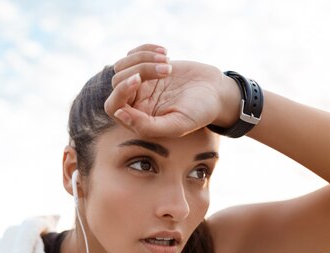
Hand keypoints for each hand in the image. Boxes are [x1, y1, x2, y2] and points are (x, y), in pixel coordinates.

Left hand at [104, 44, 237, 137]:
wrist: (216, 92)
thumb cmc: (199, 113)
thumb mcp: (176, 125)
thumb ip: (147, 126)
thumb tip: (119, 114)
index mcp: (138, 119)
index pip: (113, 106)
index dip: (121, 91)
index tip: (139, 79)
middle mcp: (135, 102)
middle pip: (118, 81)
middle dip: (140, 70)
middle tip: (166, 70)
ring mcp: (140, 83)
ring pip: (122, 65)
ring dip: (144, 58)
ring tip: (167, 61)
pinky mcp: (146, 65)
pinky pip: (133, 53)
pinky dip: (146, 49)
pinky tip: (166, 52)